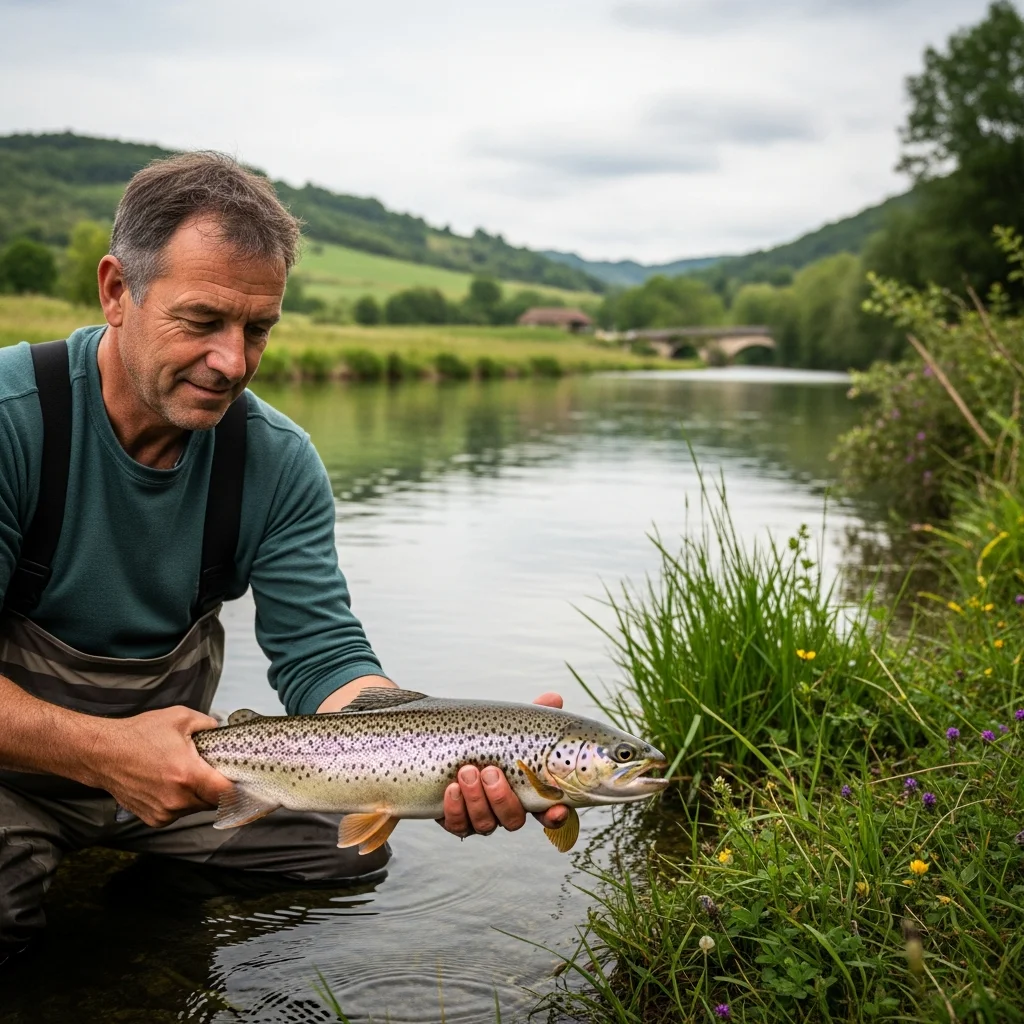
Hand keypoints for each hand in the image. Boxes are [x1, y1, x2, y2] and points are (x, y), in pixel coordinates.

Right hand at [84, 706, 232, 827]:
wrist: (102, 753)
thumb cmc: (139, 735)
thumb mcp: (180, 718)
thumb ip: (208, 724)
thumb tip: (220, 729)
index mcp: (188, 776)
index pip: (227, 794)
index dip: (241, 790)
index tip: (248, 784)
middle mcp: (177, 800)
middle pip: (213, 802)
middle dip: (219, 789)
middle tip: (216, 772)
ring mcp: (164, 812)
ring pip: (196, 808)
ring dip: (199, 795)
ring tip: (187, 774)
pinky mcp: (153, 819)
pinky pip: (178, 812)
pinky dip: (181, 801)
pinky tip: (172, 784)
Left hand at [436, 691, 569, 838]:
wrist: (447, 746)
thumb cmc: (489, 738)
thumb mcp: (510, 725)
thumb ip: (533, 715)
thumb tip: (554, 698)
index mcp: (526, 791)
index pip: (549, 813)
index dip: (555, 816)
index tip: (556, 809)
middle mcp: (506, 809)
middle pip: (512, 820)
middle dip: (501, 798)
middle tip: (490, 771)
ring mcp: (481, 817)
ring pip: (485, 824)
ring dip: (476, 799)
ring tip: (466, 771)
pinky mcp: (456, 820)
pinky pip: (458, 825)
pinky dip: (455, 809)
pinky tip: (451, 788)